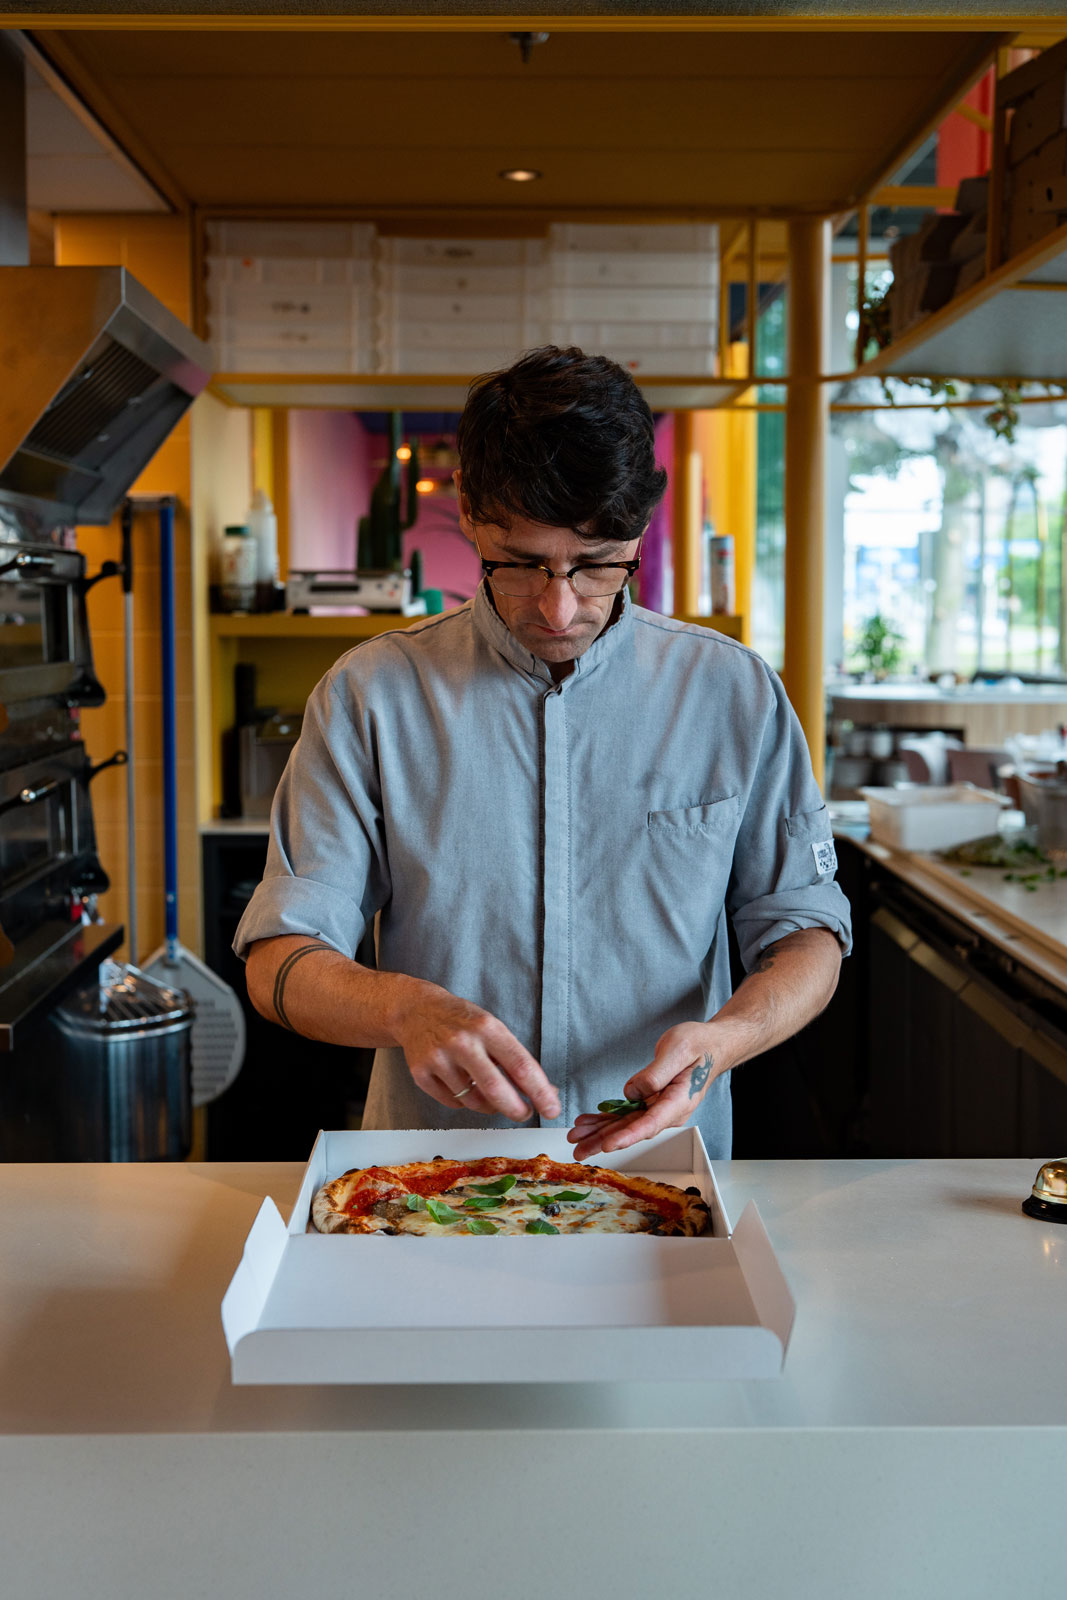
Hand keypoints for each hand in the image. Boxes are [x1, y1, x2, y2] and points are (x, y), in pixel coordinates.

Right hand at [394, 988, 561, 1121]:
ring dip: (489, 1105)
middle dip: (517, 1109)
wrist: (416, 1010)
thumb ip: (516, 1059)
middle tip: (525, 1114)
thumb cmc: (462, 1020)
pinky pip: (452, 1102)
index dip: (539, 1092)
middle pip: (496, 1090)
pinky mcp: (420, 1073)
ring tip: (489, 1092)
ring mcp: (439, 1058)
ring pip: (474, 1101)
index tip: (552, 1108)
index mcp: (487, 1027)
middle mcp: (462, 1042)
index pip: (521, 1065)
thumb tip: (545, 1091)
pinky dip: (463, 1100)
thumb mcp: (493, 1028)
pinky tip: (462, 1084)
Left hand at [567, 1023, 718, 1160]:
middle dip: (603, 1140)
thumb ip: (656, 1073)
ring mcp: (659, 1108)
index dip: (627, 1136)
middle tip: (578, 1149)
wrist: (711, 1047)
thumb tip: (632, 1093)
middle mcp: (668, 1111)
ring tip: (576, 1138)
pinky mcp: (651, 1102)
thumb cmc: (699, 1045)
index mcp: (678, 1101)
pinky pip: (627, 1114)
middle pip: (633, 1130)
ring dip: (600, 1132)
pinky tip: (588, 1123)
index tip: (608, 1145)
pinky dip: (606, 1119)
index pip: (650, 1123)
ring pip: (626, 1125)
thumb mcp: (678, 1050)